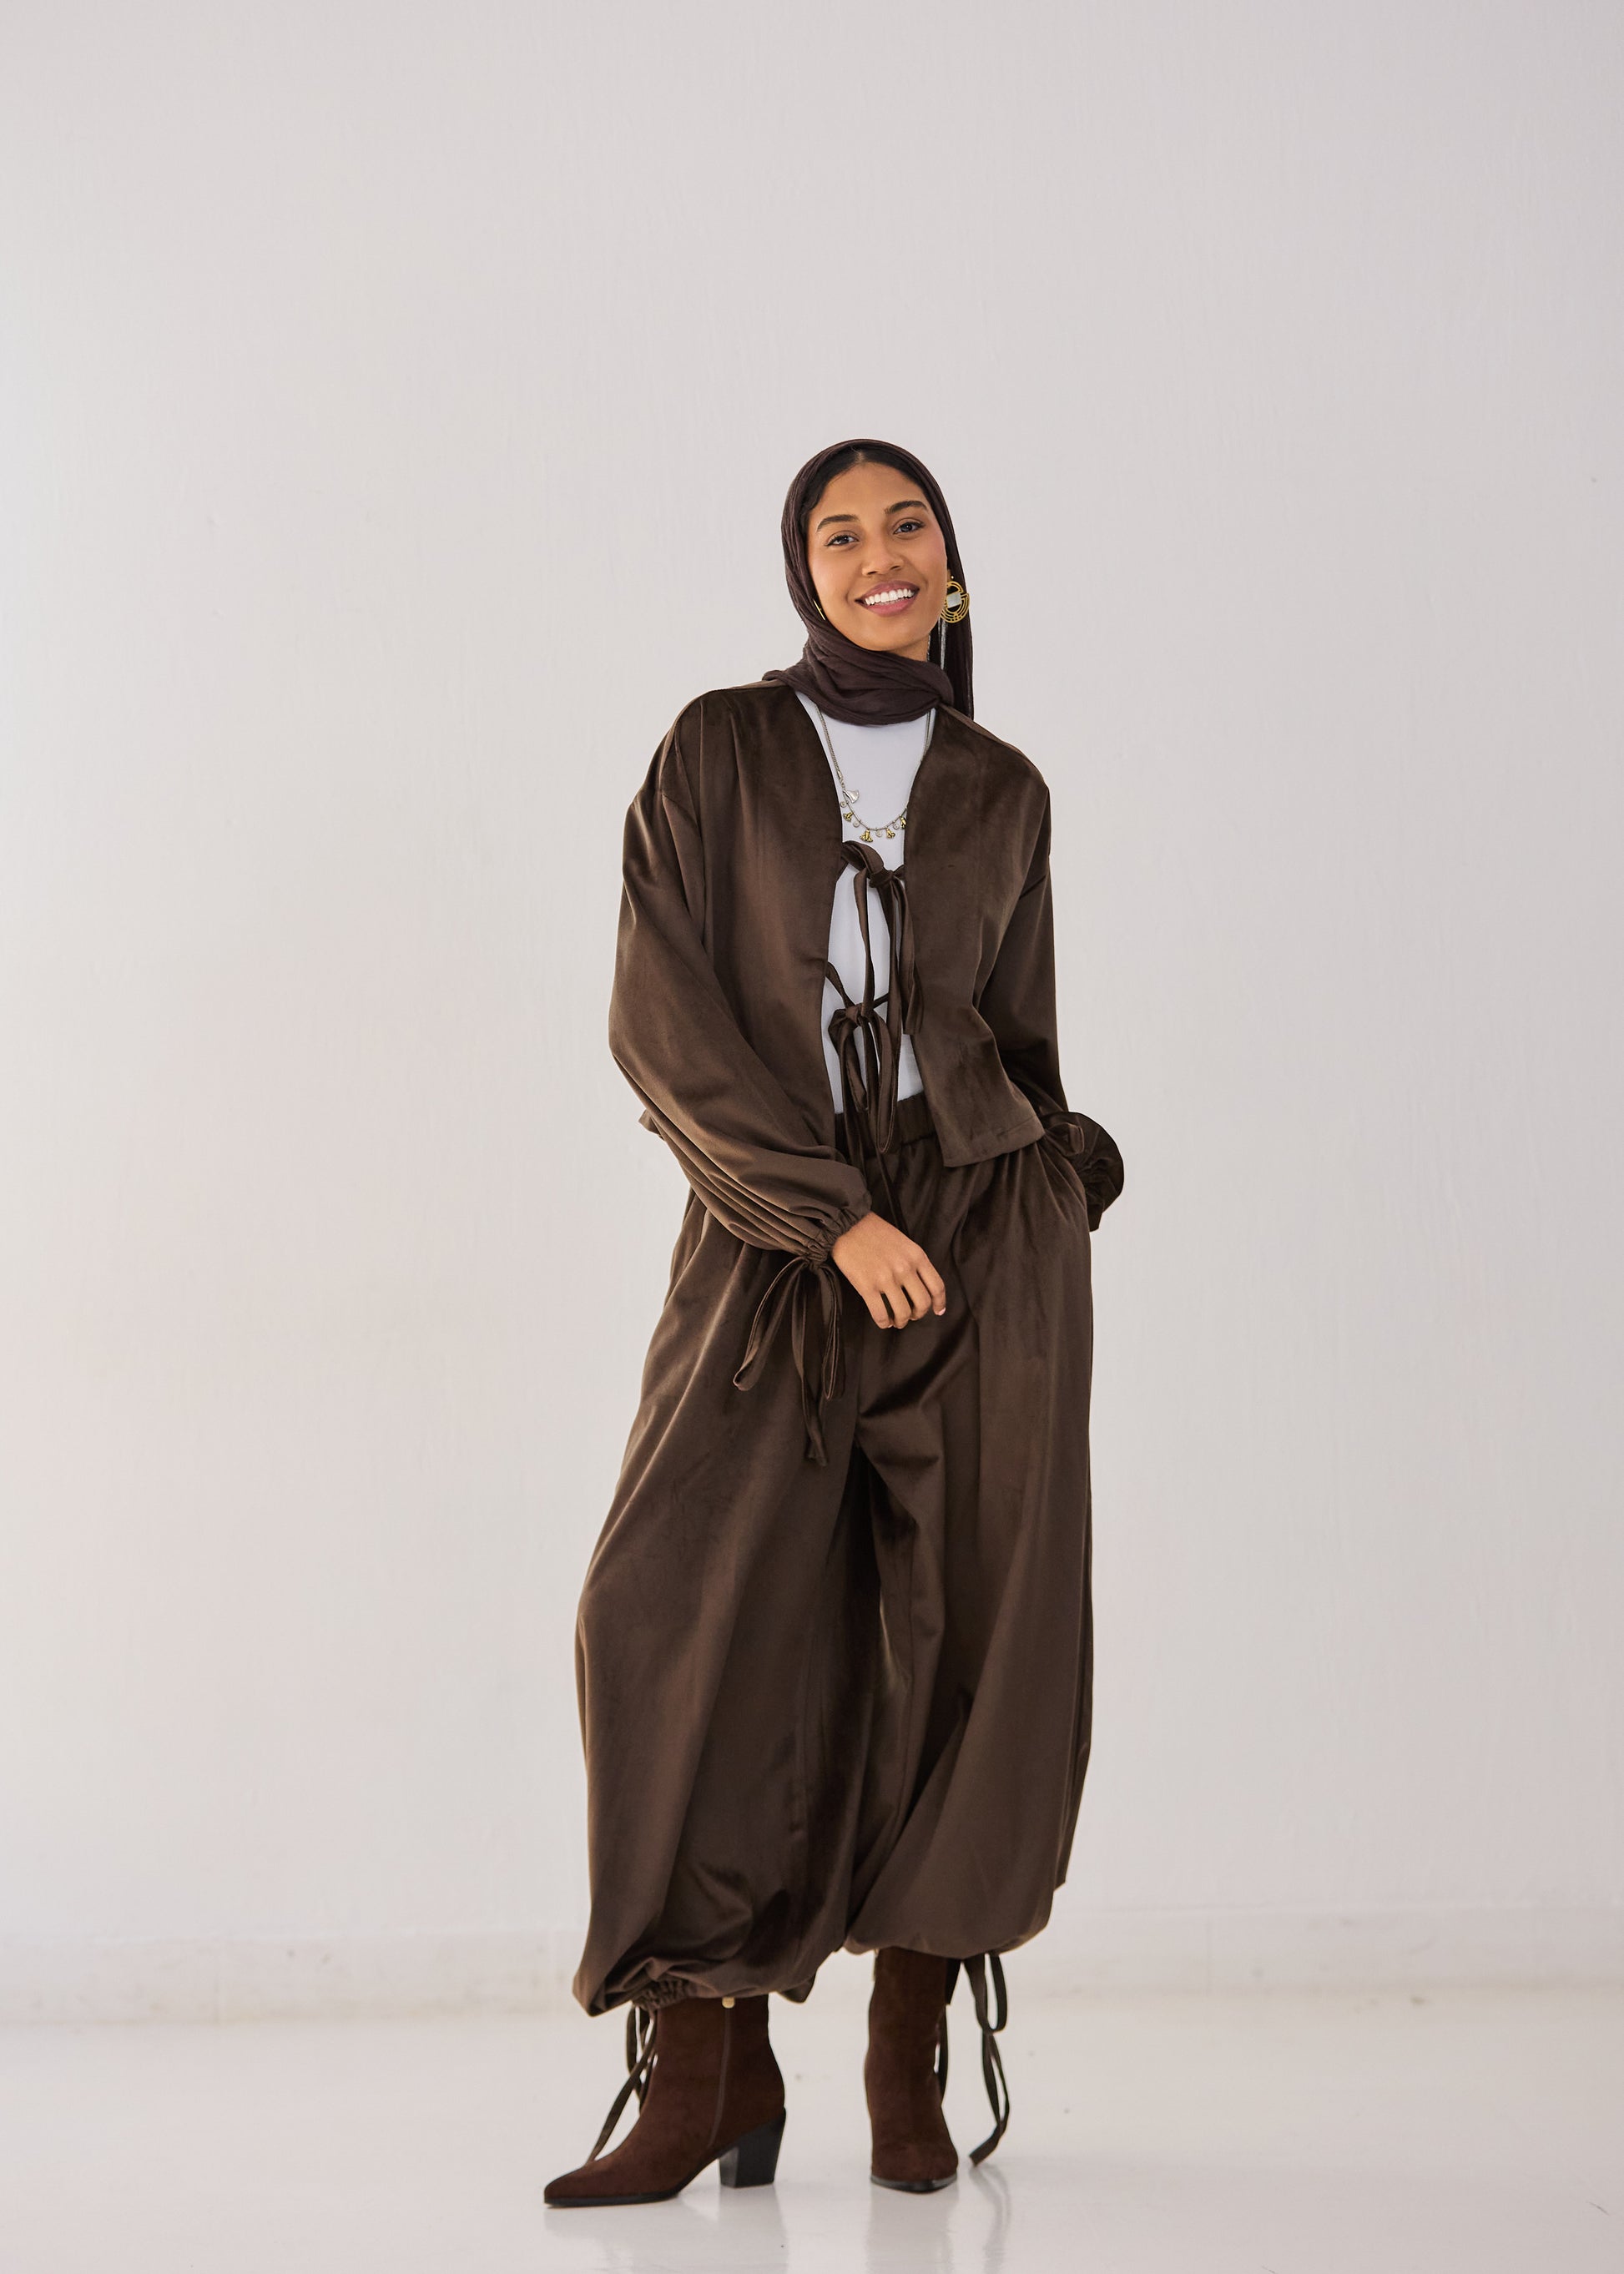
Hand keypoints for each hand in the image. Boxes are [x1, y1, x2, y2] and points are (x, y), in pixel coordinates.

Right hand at [830, 1212, 946, 1329]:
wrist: (847, 1225)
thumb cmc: (875, 1232)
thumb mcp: (904, 1242)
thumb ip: (914, 1262)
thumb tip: (920, 1285)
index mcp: (917, 1256)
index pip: (937, 1287)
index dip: (939, 1303)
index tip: (937, 1311)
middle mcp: (905, 1269)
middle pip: (922, 1303)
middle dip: (918, 1315)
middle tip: (911, 1315)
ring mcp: (886, 1279)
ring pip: (903, 1312)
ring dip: (901, 1321)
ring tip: (896, 1321)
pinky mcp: (867, 1287)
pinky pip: (881, 1314)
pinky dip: (884, 1322)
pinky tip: (883, 1321)